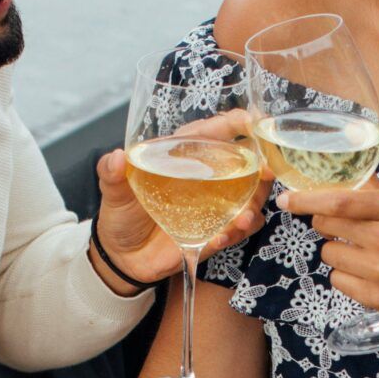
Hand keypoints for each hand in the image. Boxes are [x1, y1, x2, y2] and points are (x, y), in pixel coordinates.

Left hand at [92, 109, 269, 287]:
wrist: (123, 256)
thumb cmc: (121, 214)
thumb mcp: (113, 192)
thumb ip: (111, 174)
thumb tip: (115, 157)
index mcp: (184, 155)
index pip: (216, 131)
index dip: (237, 123)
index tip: (252, 121)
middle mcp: (207, 177)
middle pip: (246, 163)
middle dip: (262, 165)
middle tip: (266, 172)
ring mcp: (215, 205)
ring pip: (251, 197)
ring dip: (253, 205)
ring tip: (242, 217)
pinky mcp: (216, 231)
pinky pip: (238, 229)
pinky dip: (236, 232)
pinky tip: (220, 237)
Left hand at [281, 182, 378, 334]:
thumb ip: (376, 193)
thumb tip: (344, 175)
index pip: (340, 202)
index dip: (307, 200)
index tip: (287, 198)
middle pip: (327, 227)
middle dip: (328, 225)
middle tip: (348, 230)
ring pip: (330, 255)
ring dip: (340, 253)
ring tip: (368, 255)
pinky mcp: (377, 298)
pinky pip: (338, 281)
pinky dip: (348, 277)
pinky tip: (371, 274)